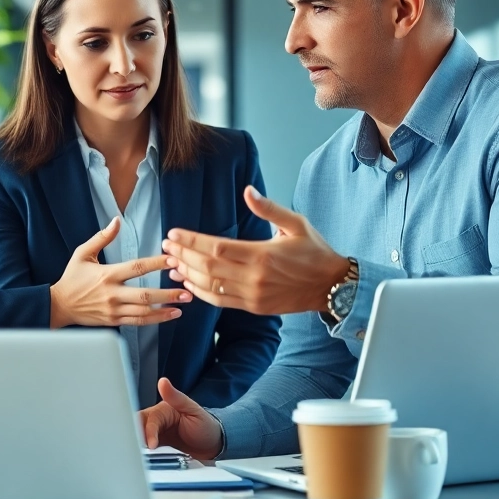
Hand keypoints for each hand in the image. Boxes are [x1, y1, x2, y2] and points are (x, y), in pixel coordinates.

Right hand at [50, 217, 191, 328]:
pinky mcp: (114, 321)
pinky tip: (170, 315)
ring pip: (144, 312)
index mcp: (107, 274)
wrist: (58, 306)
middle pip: (145, 295)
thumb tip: (116, 221)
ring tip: (183, 304)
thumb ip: (102, 237)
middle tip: (187, 290)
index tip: (173, 260)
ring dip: (166, 308)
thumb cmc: (72, 278)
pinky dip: (156, 319)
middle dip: (168, 293)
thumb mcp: (82, 253)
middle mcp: (112, 294)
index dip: (156, 264)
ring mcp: (114, 310)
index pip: (136, 268)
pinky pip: (138, 322)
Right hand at [140, 378, 223, 460]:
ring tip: (141, 457)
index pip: (151, 419)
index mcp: (164, 410)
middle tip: (139, 450)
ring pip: (139, 437)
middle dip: (136, 436)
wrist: (213, 445)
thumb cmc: (205, 425)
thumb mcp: (194, 411)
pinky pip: (146, 449)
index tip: (151, 445)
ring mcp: (157, 434)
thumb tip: (163, 381)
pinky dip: (144, 454)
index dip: (149, 432)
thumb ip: (177, 397)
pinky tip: (145, 460)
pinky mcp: (158, 447)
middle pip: (138, 426)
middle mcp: (157, 421)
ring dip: (139, 445)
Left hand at [162, 186, 350, 315]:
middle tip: (166, 246)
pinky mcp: (254, 307)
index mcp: (262, 255)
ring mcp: (253, 295)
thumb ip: (268, 208)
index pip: (217, 248)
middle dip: (183, 256)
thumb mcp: (296, 224)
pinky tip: (189, 283)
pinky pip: (221, 301)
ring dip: (188, 275)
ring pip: (211, 286)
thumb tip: (247, 191)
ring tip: (171, 264)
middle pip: (208, 267)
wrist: (331, 286)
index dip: (192, 241)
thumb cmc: (315, 252)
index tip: (173, 234)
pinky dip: (202, 293)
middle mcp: (254, 277)